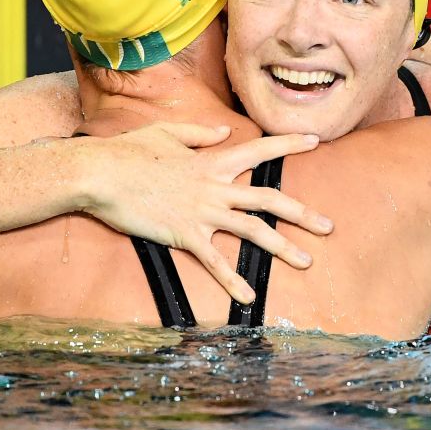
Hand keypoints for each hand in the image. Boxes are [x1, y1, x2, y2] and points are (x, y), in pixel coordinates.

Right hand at [81, 123, 333, 303]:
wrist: (102, 173)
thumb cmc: (129, 151)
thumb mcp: (167, 132)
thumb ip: (200, 134)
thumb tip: (224, 133)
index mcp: (212, 161)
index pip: (259, 150)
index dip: (288, 145)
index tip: (315, 141)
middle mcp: (215, 187)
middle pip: (269, 199)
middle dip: (303, 214)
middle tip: (329, 227)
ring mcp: (202, 212)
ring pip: (252, 231)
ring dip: (283, 247)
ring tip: (307, 261)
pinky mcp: (184, 235)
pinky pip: (214, 262)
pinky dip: (232, 281)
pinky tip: (249, 297)